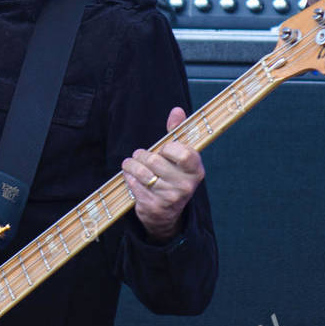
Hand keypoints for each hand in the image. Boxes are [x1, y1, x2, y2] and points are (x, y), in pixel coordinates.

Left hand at [121, 106, 204, 242]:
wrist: (167, 215)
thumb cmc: (172, 177)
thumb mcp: (179, 157)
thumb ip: (177, 133)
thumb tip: (177, 110)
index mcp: (196, 170)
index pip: (183, 153)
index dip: (168, 148)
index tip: (162, 149)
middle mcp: (186, 186)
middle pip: (156, 161)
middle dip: (142, 155)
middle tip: (139, 155)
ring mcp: (170, 198)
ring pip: (142, 173)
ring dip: (131, 165)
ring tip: (130, 164)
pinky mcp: (154, 206)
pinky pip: (134, 185)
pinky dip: (128, 178)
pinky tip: (129, 176)